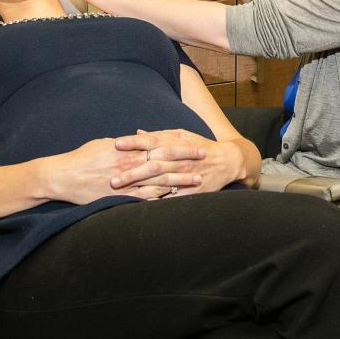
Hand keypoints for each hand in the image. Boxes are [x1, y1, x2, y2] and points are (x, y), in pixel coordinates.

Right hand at [46, 138, 201, 203]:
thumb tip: (138, 140)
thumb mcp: (104, 144)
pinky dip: (162, 199)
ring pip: (160, 181)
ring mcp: (127, 182)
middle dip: (187, 160)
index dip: (181, 145)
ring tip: (198, 181)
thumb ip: (124, 144)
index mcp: (129, 150)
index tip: (197, 145)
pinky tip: (176, 200)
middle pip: (166, 161)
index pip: (161, 145)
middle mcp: (131, 164)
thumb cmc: (81, 158)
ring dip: (181, 181)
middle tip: (205, 159)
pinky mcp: (121, 197)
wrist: (62, 176)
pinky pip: (146, 199)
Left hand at [113, 129, 244, 196]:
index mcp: (175, 144)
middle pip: (152, 165)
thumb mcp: (182, 135)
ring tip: (121, 193)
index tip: (116, 144)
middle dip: (132, 171)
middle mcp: (178, 160)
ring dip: (140, 188)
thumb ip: (159, 135)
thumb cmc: (201, 146)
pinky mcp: (190, 190)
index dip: (134, 143)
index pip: (150, 142)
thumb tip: (138, 132)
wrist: (227, 161)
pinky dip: (158, 201)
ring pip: (159, 182)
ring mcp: (184, 176)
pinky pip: (172, 197)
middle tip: (112, 177)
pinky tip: (142, 206)